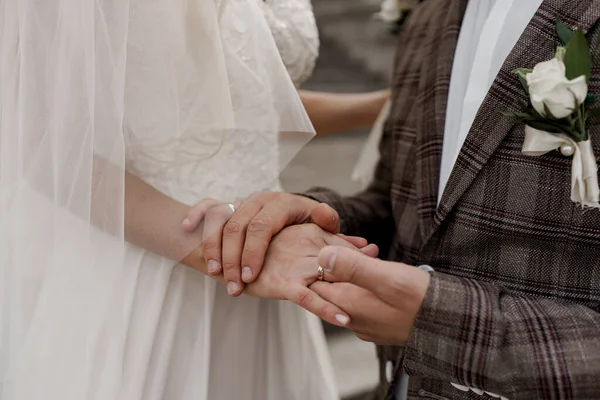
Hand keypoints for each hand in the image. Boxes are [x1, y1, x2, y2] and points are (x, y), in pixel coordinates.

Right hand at [182, 192, 339, 294]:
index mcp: (282, 202)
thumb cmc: (303, 222)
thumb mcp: (322, 228)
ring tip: (213, 273)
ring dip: (213, 248)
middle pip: (238, 226)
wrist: (283, 205)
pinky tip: (185, 227)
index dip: (253, 252)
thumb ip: (338, 237)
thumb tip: (365, 245)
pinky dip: (194, 214)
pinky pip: (205, 205)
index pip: (262, 226)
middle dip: (233, 258)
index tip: (250, 277)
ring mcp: (240, 199)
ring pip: (219, 219)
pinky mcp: (225, 203)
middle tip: (233, 285)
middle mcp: (259, 198)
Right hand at [243, 224, 378, 326]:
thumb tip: (368, 245)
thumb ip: (337, 239)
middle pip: (342, 263)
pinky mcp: (281, 281)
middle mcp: (305, 242)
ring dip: (347, 299)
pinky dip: (326, 308)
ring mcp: (294, 262)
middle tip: (387, 297)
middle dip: (364, 278)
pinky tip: (344, 319)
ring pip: (329, 281)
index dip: (364, 256)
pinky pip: (308, 297)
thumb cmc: (267, 238)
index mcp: (312, 229)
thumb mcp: (303, 234)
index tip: (383, 264)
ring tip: (367, 316)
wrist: (223, 237)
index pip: (344, 244)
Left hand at [308, 246, 429, 345]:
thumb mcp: (388, 278)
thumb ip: (353, 267)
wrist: (455, 326)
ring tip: (369, 254)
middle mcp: (354, 320)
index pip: (317, 284)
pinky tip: (379, 272)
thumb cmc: (424, 302)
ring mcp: (367, 325)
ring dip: (353, 273)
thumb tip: (322, 256)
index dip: (319, 262)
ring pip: (348, 294)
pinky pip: (363, 301)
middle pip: (331, 289)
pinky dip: (365, 284)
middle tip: (350, 245)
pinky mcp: (380, 325)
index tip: (327, 243)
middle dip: (336, 266)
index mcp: (350, 307)